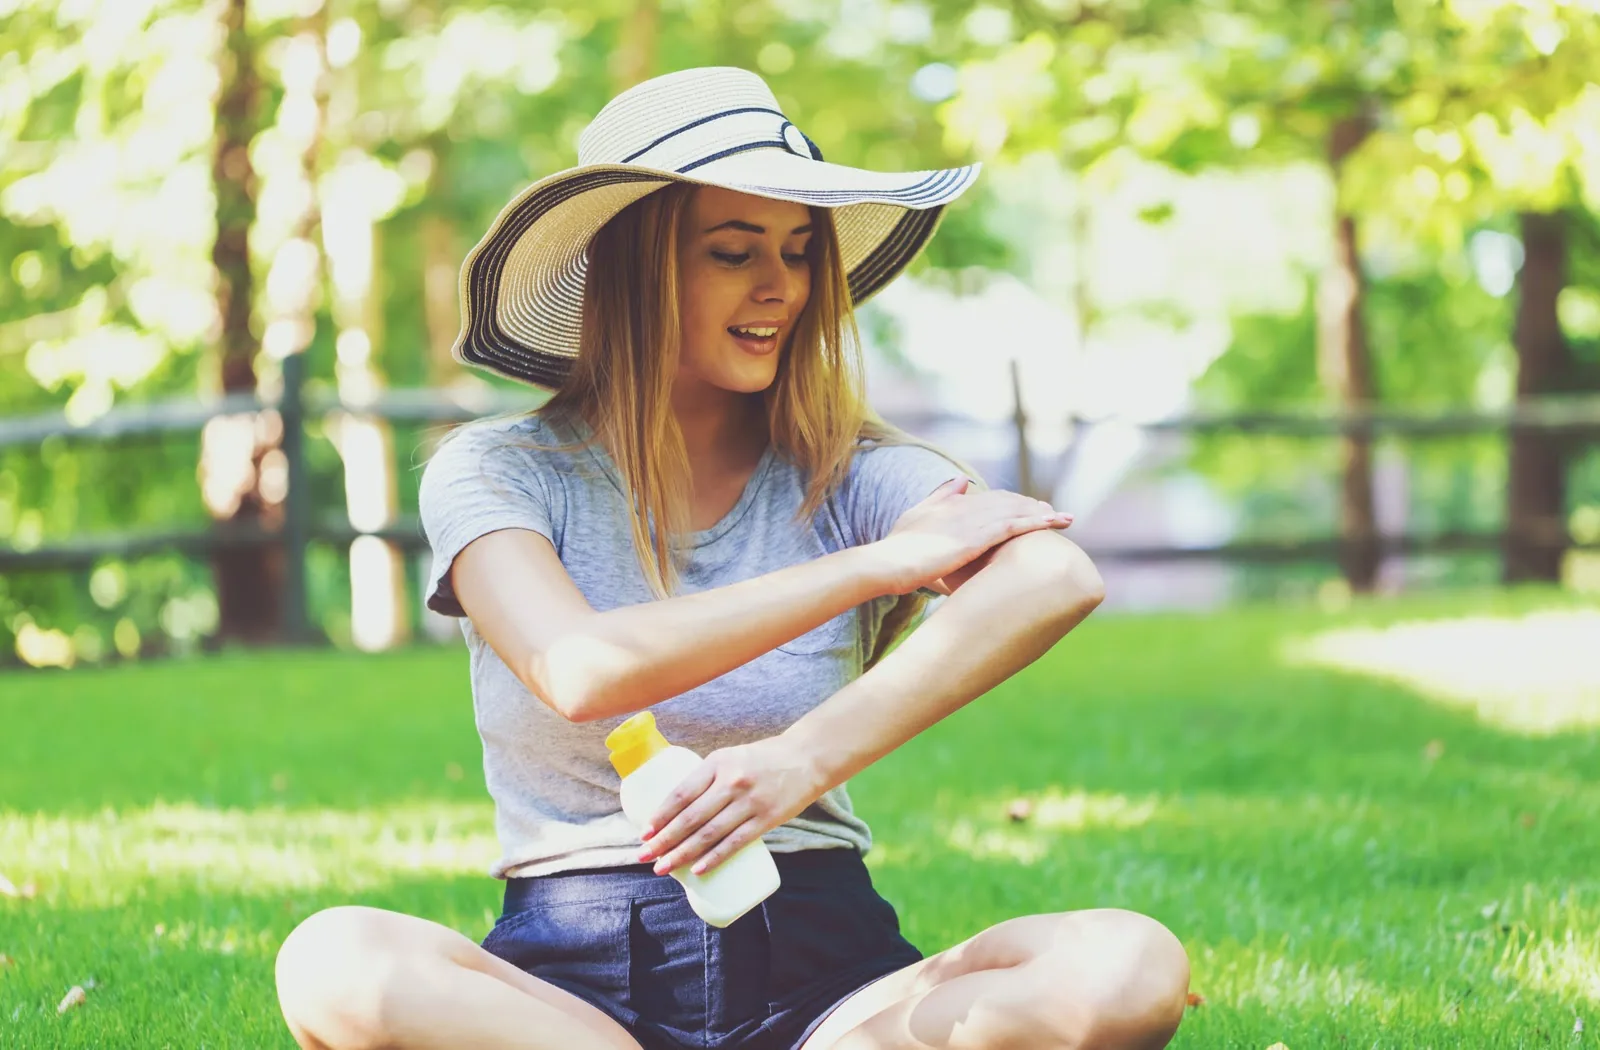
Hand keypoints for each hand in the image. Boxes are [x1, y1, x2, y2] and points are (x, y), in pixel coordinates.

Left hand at [635, 736, 822, 876]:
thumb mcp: (731, 757)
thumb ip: (709, 778)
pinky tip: (697, 869)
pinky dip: (714, 858)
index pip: (681, 793)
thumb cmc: (763, 759)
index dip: (661, 815)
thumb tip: (679, 810)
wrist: (807, 758)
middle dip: (664, 840)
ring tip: (664, 867)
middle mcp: (732, 782)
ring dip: (682, 853)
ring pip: (708, 834)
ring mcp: (749, 802)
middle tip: (645, 856)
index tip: (645, 832)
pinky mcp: (766, 819)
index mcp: (718, 763)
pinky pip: (734, 843)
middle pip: (690, 817)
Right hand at [871, 478, 1073, 595]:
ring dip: (1042, 513)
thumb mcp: (918, 515)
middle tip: (1055, 513)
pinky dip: (1037, 522)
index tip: (1031, 506)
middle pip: (1008, 502)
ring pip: (1016, 512)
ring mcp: (972, 522)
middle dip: (1033, 506)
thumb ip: (941, 496)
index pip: (990, 498)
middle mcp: (966, 507)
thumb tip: (963, 480)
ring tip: (1064, 518)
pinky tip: (1054, 523)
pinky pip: (1014, 526)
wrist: (887, 563)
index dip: (1013, 501)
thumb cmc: (898, 548)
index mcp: (953, 504)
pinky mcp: (976, 538)